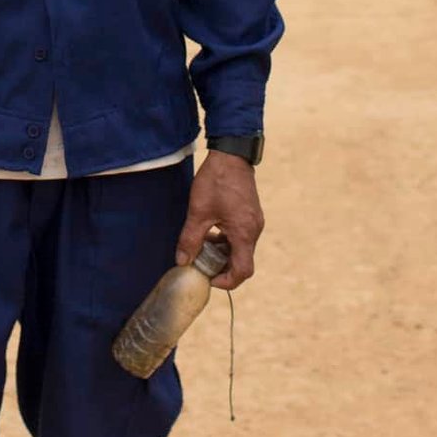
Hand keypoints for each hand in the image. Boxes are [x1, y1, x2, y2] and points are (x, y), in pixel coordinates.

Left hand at [175, 152, 262, 290]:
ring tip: (201, 244)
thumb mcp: (198, 212)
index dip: (226, 281)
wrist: (231, 154)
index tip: (208, 277)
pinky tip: (209, 231)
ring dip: (221, 252)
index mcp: (244, 233)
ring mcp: (254, 222)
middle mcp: (254, 230)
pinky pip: (240, 236)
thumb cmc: (216, 181)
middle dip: (220, 266)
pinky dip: (225, 240)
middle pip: (241, 262)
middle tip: (200, 262)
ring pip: (240, 249)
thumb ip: (190, 239)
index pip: (242, 271)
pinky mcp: (250, 215)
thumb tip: (182, 261)